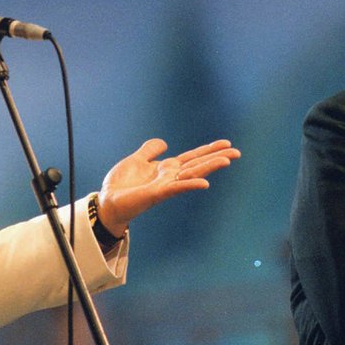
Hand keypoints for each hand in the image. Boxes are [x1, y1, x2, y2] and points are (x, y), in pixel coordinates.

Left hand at [97, 138, 239, 236]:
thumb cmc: (121, 185)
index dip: (208, 150)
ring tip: (227, 160)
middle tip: (237, 152)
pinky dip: (190, 184)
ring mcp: (166, 186)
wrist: (107, 202)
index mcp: (166, 168)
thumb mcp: (136, 160)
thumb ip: (149, 151)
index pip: (191, 157)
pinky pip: (177, 188)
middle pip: (197, 164)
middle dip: (216, 158)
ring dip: (209, 167)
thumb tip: (164, 142)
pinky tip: (205, 183)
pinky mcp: (157, 194)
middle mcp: (170, 177)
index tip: (226, 143)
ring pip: (192, 174)